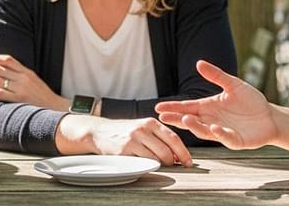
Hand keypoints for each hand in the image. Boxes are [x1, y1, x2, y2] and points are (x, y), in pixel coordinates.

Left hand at [0, 54, 68, 110]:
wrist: (55, 108)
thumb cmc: (42, 97)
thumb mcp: (33, 81)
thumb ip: (20, 76)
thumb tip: (1, 75)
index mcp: (27, 71)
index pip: (7, 59)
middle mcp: (24, 77)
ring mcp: (22, 88)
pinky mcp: (20, 99)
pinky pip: (0, 93)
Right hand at [59, 115, 192, 166]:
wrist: (100, 132)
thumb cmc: (125, 131)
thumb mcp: (143, 127)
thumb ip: (159, 137)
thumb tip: (177, 154)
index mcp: (151, 122)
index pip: (173, 138)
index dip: (183, 152)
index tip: (189, 162)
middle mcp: (143, 129)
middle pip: (167, 150)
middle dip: (173, 162)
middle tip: (174, 166)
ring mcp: (134, 139)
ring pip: (156, 157)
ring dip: (161, 165)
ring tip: (160, 165)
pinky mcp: (125, 149)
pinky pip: (143, 161)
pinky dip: (148, 165)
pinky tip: (147, 164)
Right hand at [156, 59, 275, 149]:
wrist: (270, 116)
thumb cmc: (251, 101)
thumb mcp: (232, 84)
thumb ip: (216, 75)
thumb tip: (199, 63)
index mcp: (209, 107)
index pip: (187, 107)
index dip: (174, 108)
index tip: (159, 107)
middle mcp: (212, 121)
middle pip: (191, 121)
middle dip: (177, 119)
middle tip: (163, 117)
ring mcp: (222, 132)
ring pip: (204, 131)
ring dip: (195, 126)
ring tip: (186, 119)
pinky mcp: (235, 140)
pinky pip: (226, 138)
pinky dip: (220, 134)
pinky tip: (215, 128)